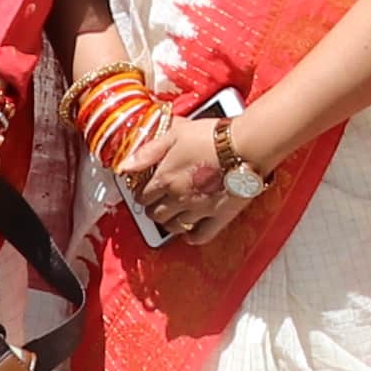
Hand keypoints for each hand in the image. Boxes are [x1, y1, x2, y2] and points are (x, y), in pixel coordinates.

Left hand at [117, 109, 250, 231]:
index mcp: (165, 178)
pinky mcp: (218, 216)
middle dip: (153, 208)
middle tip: (157, 202)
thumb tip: (124, 166)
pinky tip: (190, 231)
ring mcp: (198, 210)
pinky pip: (200, 236)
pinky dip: (192, 236)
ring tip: (172, 214)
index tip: (145, 189)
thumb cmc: (212, 136)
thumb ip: (147, 152)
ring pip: (173, 227)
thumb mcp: (174, 133)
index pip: (142, 195)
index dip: (141, 192)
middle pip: (155, 214)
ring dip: (169, 222)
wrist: (246, 145)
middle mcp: (178, 198)